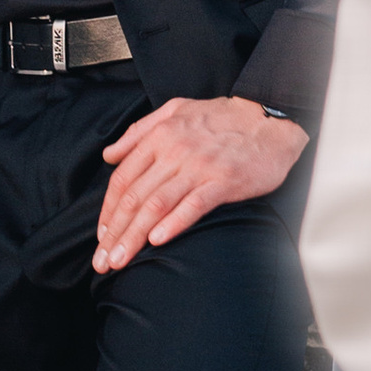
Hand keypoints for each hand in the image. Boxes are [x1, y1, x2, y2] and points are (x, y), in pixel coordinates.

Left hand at [95, 92, 304, 271]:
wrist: (269, 118)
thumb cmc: (222, 117)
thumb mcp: (174, 110)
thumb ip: (138, 131)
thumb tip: (109, 154)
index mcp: (160, 135)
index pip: (123, 178)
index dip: (108, 210)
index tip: (102, 234)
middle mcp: (175, 151)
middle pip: (135, 197)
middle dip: (114, 233)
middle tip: (102, 261)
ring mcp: (199, 166)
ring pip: (157, 205)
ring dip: (135, 237)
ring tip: (120, 260)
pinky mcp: (223, 181)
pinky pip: (193, 205)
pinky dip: (173, 223)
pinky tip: (157, 241)